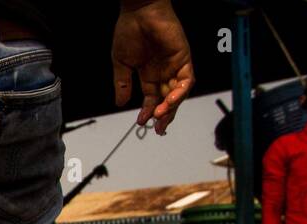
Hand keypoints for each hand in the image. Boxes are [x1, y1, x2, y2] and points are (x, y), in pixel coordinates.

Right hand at [112, 0, 194, 133]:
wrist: (140, 11)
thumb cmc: (129, 31)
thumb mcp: (121, 64)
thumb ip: (122, 84)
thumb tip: (120, 104)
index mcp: (148, 74)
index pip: (152, 98)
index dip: (148, 111)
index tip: (141, 122)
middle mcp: (163, 71)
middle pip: (167, 99)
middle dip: (163, 115)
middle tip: (158, 128)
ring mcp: (174, 65)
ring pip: (177, 93)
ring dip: (170, 107)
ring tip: (161, 116)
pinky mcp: (183, 58)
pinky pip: (186, 81)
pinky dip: (179, 93)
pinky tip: (169, 101)